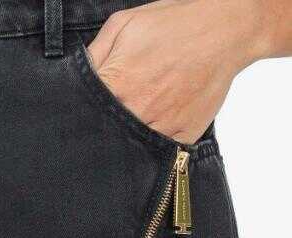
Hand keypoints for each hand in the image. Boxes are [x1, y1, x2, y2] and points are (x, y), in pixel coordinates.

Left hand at [87, 0, 266, 143]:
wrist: (225, 30)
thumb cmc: (174, 24)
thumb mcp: (124, 25)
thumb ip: (95, 54)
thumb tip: (76, 76)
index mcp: (117, 83)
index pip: (86, 111)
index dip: (83, 112)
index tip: (84, 112)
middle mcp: (138, 110)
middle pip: (108, 133)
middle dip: (105, 127)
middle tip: (114, 115)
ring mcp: (161, 126)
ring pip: (133, 146)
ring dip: (129, 138)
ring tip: (139, 117)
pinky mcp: (182, 136)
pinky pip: (161, 150)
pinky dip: (155, 142)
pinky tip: (158, 123)